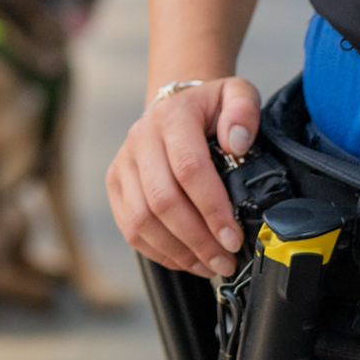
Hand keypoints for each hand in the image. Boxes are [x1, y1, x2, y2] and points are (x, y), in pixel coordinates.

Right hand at [107, 76, 264, 275]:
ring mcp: (124, 164)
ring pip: (142, 220)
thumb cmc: (210, 107)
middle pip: (162, 201)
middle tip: (226, 259)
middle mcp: (141, 138)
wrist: (176, 106)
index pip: (189, 168)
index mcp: (172, 116)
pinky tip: (187, 260)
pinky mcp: (115, 185)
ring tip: (210, 265)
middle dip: (197, 239)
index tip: (233, 237)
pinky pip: (130, 228)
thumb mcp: (236, 94)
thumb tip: (238, 143)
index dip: (212, 208)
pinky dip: (160, 252)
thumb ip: (244, 111)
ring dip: (178, 251)